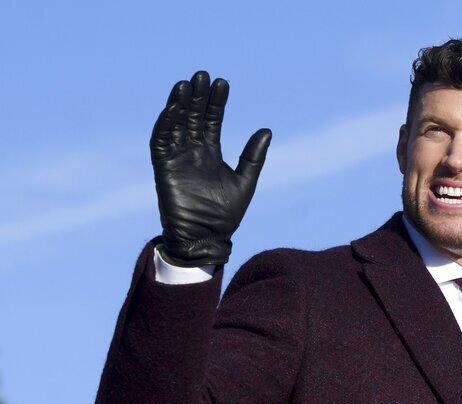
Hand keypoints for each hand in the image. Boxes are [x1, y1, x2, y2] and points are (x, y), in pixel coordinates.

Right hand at [151, 70, 271, 265]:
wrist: (207, 237)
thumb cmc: (226, 215)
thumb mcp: (245, 181)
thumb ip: (253, 156)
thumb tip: (267, 129)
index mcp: (211, 153)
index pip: (212, 120)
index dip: (216, 102)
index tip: (222, 83)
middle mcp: (193, 151)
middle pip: (193, 117)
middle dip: (197, 97)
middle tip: (202, 75)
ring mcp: (177, 158)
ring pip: (176, 124)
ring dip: (179, 104)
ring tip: (186, 84)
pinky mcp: (164, 168)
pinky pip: (161, 142)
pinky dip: (165, 124)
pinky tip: (171, 108)